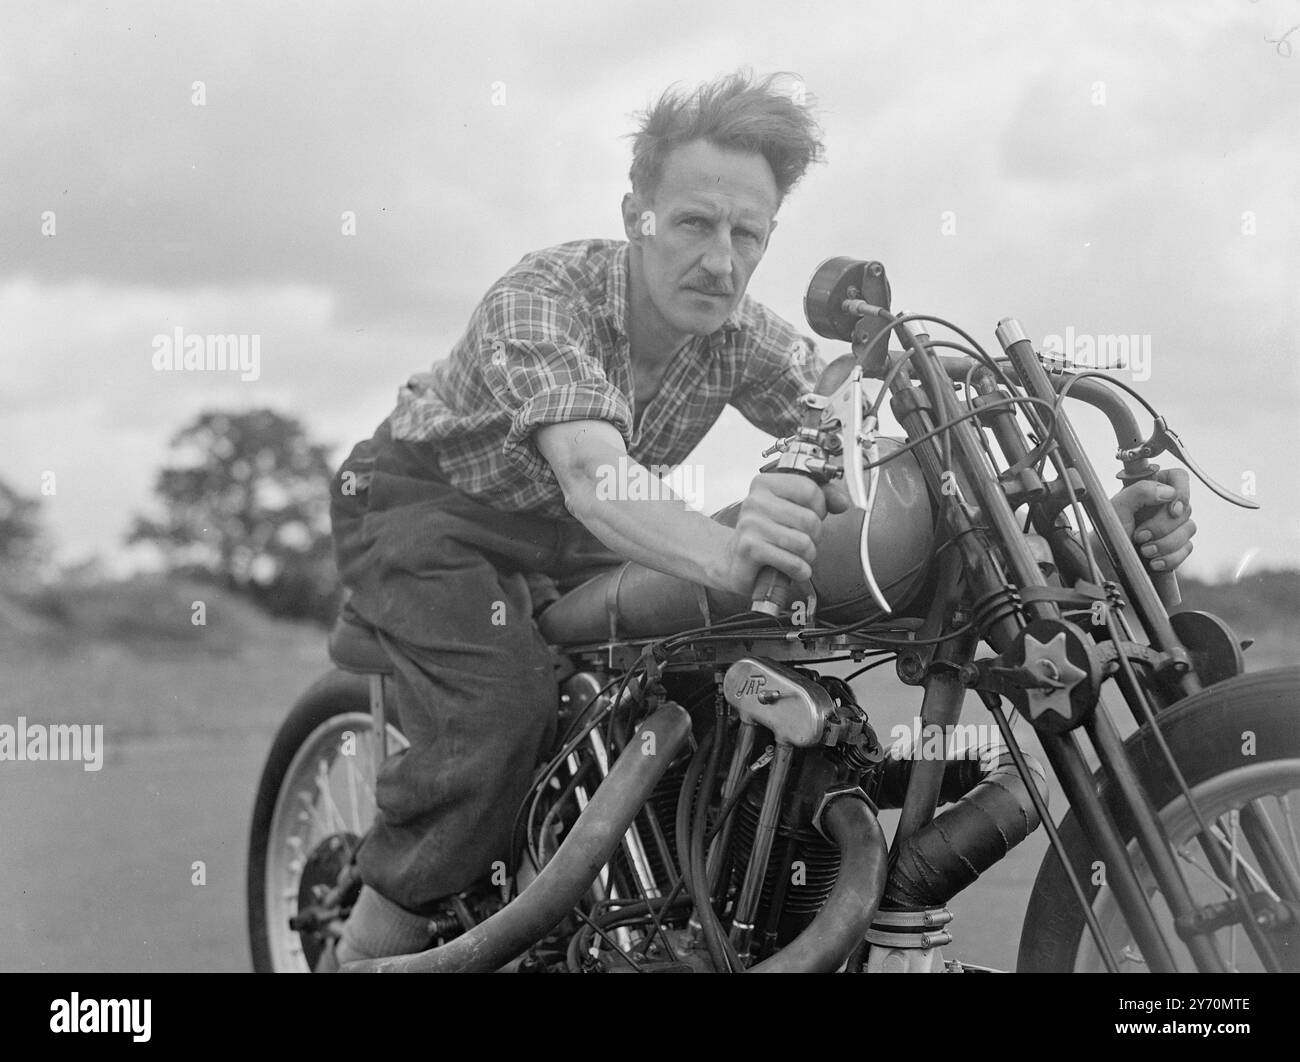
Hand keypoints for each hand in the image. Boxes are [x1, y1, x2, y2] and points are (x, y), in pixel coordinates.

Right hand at [719, 472, 850, 594]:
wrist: (735, 561)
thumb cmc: (765, 535)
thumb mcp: (792, 510)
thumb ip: (821, 499)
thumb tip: (842, 501)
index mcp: (765, 484)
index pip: (810, 489)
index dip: (820, 507)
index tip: (811, 515)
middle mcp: (755, 501)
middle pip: (810, 519)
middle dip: (815, 536)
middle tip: (803, 540)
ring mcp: (750, 525)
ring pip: (803, 543)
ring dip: (807, 556)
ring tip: (797, 555)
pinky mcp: (749, 549)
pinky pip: (792, 562)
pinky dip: (799, 570)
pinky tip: (793, 569)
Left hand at [1110, 468, 1194, 571]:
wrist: (1106, 558)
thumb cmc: (1109, 530)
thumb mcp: (1117, 506)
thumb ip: (1140, 491)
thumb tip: (1169, 492)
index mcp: (1152, 488)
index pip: (1179, 477)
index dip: (1182, 491)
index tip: (1172, 509)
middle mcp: (1166, 505)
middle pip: (1186, 508)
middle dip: (1163, 527)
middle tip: (1140, 536)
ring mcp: (1174, 525)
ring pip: (1189, 529)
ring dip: (1166, 544)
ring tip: (1144, 550)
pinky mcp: (1178, 545)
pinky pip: (1187, 549)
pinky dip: (1170, 558)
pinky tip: (1154, 562)